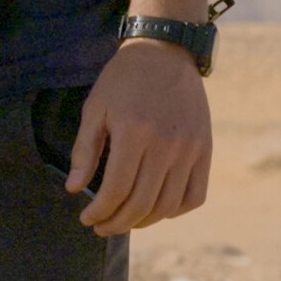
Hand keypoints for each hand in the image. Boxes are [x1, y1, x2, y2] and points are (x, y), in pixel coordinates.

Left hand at [68, 39, 211, 234]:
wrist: (165, 53)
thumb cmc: (123, 80)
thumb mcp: (95, 109)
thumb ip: (85, 150)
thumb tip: (74, 189)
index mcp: (134, 134)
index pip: (115, 190)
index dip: (99, 211)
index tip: (86, 218)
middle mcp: (166, 146)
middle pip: (142, 204)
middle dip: (117, 223)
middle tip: (101, 227)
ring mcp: (190, 150)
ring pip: (168, 205)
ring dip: (144, 221)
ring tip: (125, 220)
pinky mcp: (206, 150)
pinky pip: (195, 195)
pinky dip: (175, 210)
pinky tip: (156, 209)